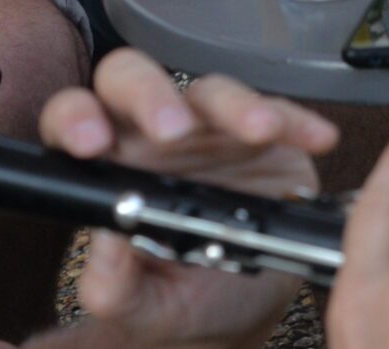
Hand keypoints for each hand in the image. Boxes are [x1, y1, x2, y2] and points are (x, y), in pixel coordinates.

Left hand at [40, 50, 337, 346]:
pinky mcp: (263, 132)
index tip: (91, 143)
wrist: (245, 308)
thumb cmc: (185, 298)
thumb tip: (107, 244)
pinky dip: (295, 120)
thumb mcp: (146, 308)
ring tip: (258, 132)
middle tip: (174, 129)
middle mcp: (149, 140)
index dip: (76, 120)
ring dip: (233, 105)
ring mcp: (207, 130)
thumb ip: (115, 287)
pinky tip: (314, 139)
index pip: (73, 122)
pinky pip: (276, 109)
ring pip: (208, 90)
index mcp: (107, 173)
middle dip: (149, 95)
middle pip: (130, 80)